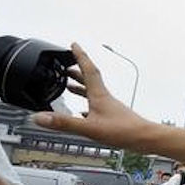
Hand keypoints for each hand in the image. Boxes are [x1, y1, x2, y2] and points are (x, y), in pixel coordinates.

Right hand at [31, 43, 148, 146]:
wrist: (145, 139)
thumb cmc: (124, 131)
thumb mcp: (89, 128)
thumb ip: (64, 123)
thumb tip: (40, 117)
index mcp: (99, 95)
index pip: (88, 69)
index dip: (80, 56)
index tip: (73, 45)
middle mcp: (104, 98)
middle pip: (89, 79)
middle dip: (76, 71)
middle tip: (65, 66)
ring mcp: (109, 108)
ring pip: (92, 93)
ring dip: (80, 87)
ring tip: (69, 86)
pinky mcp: (112, 118)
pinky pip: (96, 108)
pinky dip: (86, 106)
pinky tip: (82, 113)